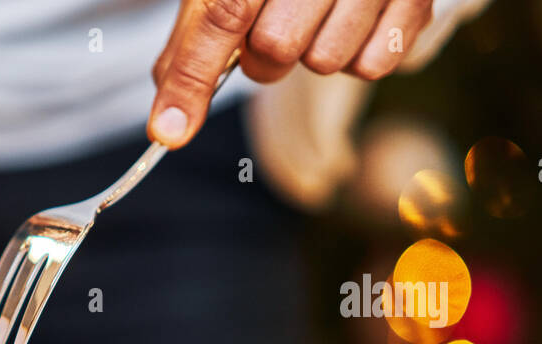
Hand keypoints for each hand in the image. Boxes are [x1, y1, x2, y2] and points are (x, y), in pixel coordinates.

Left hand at [150, 0, 434, 147]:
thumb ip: (192, 44)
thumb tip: (168, 120)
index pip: (222, 16)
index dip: (192, 78)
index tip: (169, 133)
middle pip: (275, 50)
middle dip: (265, 55)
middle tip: (275, 23)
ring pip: (326, 61)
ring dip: (314, 52)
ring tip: (321, 12)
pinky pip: (373, 64)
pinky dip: (359, 54)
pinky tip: (357, 19)